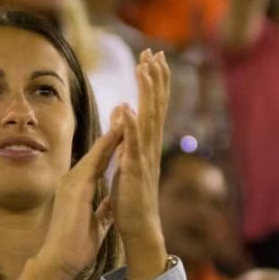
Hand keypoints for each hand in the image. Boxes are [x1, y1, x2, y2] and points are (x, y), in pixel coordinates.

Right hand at [34, 124, 122, 279]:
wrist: (59, 260)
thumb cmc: (74, 247)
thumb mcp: (95, 224)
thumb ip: (102, 210)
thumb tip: (111, 204)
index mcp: (78, 190)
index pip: (98, 163)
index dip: (111, 147)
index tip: (123, 132)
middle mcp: (72, 181)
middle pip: (97, 152)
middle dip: (112, 133)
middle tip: (124, 111)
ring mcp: (72, 182)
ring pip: (97, 152)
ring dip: (112, 134)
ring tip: (126, 115)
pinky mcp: (76, 186)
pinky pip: (96, 161)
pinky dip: (108, 146)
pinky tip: (119, 133)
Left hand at [111, 51, 169, 250]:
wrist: (138, 228)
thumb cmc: (131, 198)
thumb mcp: (126, 160)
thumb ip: (125, 135)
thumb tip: (123, 110)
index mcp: (146, 144)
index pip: (153, 106)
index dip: (154, 81)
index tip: (153, 56)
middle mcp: (150, 147)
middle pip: (155, 106)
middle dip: (155, 78)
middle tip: (155, 51)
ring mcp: (144, 158)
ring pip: (148, 120)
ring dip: (147, 94)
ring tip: (145, 68)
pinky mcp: (134, 172)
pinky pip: (133, 146)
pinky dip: (132, 127)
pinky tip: (129, 109)